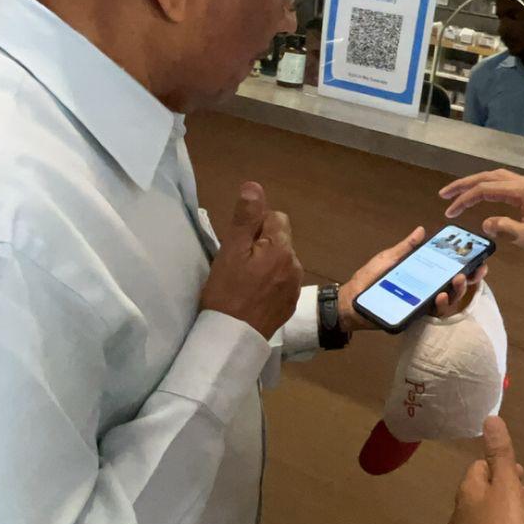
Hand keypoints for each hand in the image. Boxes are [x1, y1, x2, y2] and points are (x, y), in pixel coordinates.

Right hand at [200, 182, 301, 339]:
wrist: (232, 337)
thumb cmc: (227, 291)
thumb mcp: (231, 250)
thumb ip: (245, 217)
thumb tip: (254, 186)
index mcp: (282, 248)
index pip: (275, 218)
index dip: (255, 226)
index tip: (238, 246)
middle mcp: (295, 264)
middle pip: (279, 239)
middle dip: (261, 244)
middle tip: (238, 264)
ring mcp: (294, 286)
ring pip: (280, 260)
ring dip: (266, 263)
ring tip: (245, 281)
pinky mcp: (290, 304)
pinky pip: (281, 281)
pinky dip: (270, 282)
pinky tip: (253, 295)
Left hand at [339, 226, 487, 332]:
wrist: (350, 302)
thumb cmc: (368, 279)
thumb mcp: (388, 259)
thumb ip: (406, 248)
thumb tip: (421, 230)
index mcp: (422, 274)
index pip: (448, 270)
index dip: (466, 266)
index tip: (478, 259)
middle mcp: (425, 290)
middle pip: (454, 286)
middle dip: (469, 279)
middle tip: (475, 271)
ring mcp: (421, 304)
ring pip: (447, 300)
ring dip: (456, 291)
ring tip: (457, 280)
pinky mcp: (414, 316)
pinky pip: (432, 312)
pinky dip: (439, 304)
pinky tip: (441, 295)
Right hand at [439, 169, 523, 259]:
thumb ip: (505, 229)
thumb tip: (484, 223)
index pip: (486, 189)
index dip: (465, 199)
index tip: (449, 211)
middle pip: (489, 177)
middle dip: (465, 184)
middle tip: (444, 194)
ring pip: (497, 178)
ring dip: (477, 184)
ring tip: (458, 194)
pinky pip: (506, 185)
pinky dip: (490, 188)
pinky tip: (482, 197)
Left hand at [449, 417, 523, 523]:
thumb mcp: (508, 489)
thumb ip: (500, 455)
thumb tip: (488, 417)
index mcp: (465, 495)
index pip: (478, 468)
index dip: (500, 467)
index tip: (521, 477)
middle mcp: (456, 517)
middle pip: (479, 494)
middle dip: (502, 492)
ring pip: (480, 520)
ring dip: (499, 516)